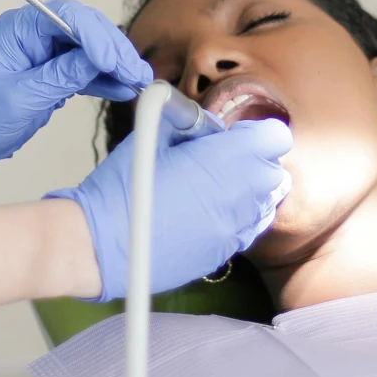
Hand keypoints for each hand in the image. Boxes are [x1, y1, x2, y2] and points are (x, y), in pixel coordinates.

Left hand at [0, 0, 152, 195]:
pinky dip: (105, 78)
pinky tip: (123, 88)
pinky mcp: (52, 73)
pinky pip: (85, 69)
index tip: (114, 62)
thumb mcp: (22, 99)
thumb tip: (98, 60)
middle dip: (113, 50)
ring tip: (139, 82)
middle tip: (136, 72)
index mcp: (18, 30)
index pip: (67, 18)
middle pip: (85, 29)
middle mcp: (33, 35)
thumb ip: (61, 76)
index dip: (96, 37)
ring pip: (90, 49)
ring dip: (115, 64)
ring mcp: (44, 53)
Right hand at [49, 104, 290, 300]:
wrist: (101, 244)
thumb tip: (202, 122)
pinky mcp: (223, 254)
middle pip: (273, 172)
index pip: (275, 138)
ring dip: (247, 192)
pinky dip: (234, 218)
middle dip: (253, 162)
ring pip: (265, 204)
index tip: (231, 136)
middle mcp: (240, 195)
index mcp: (226, 159)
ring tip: (210, 189)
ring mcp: (234, 229)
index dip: (254, 133)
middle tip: (218, 161)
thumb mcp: (151, 133)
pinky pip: (246, 230)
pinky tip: (202, 214)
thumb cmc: (121, 187)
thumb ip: (187, 122)